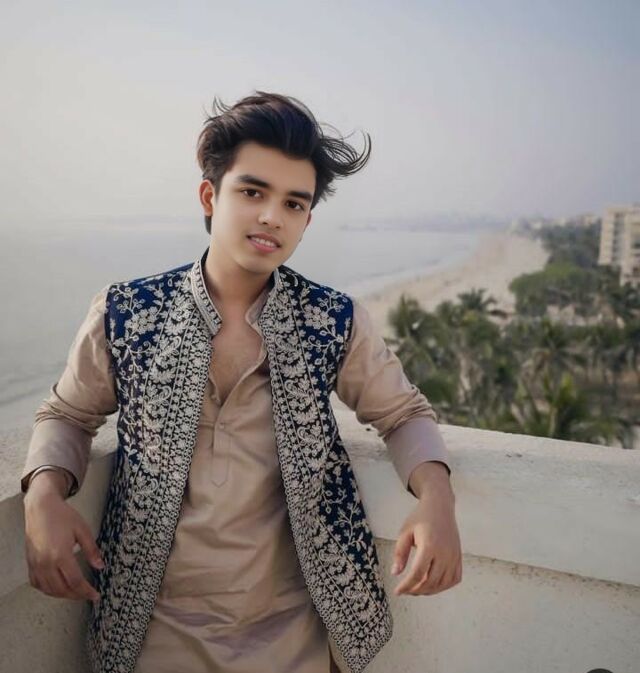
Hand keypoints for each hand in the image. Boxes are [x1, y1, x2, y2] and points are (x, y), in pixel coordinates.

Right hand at [24, 475, 103, 601]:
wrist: (41, 507)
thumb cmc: (62, 516)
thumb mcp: (83, 530)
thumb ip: (92, 550)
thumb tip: (100, 566)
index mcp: (60, 555)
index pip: (75, 582)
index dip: (86, 591)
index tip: (95, 595)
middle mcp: (46, 563)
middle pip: (61, 589)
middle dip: (76, 595)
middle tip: (88, 595)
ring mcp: (36, 564)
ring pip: (48, 589)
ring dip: (63, 595)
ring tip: (76, 592)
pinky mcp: (30, 562)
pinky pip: (37, 583)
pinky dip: (48, 589)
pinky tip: (57, 587)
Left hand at [391, 483, 461, 595]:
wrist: (440, 506)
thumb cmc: (420, 517)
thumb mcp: (405, 532)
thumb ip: (400, 553)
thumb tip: (395, 573)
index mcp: (429, 545)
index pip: (417, 574)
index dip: (406, 586)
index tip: (397, 591)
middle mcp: (444, 553)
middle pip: (431, 582)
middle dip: (416, 590)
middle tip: (406, 590)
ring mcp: (454, 556)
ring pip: (443, 583)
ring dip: (429, 591)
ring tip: (416, 588)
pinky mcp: (459, 557)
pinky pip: (454, 579)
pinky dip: (444, 586)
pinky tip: (432, 584)